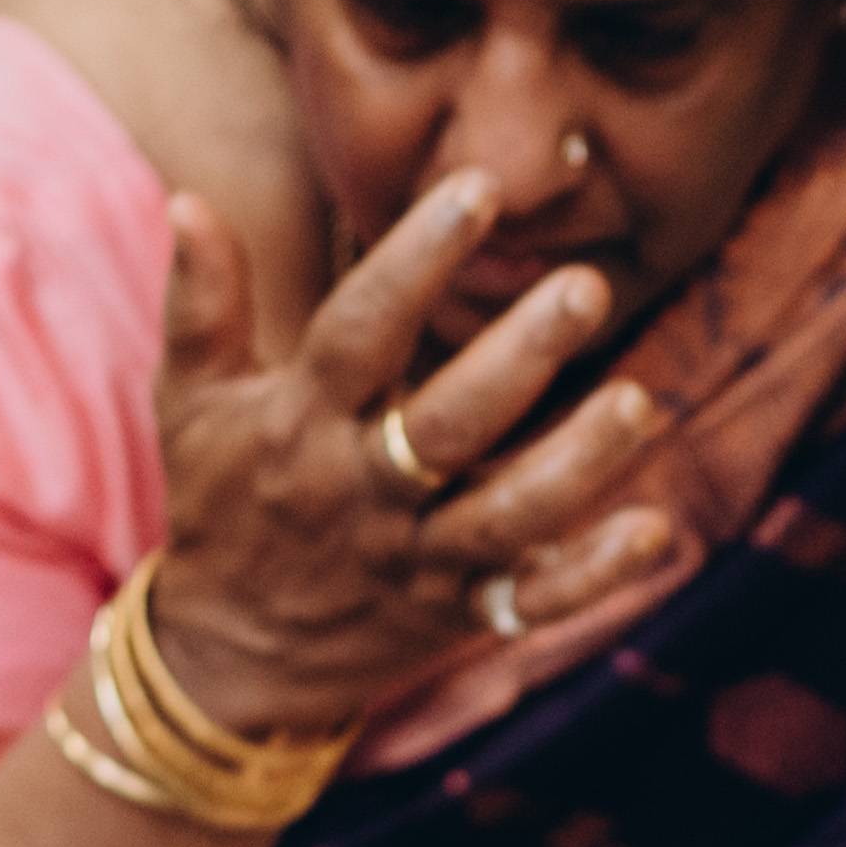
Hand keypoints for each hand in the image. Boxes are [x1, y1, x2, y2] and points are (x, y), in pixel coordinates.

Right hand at [153, 178, 687, 742]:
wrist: (232, 656)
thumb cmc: (223, 501)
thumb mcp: (189, 402)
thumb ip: (200, 303)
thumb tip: (187, 199)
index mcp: (301, 425)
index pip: (360, 334)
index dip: (417, 261)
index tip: (478, 189)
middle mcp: (363, 493)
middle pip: (447, 427)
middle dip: (519, 360)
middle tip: (587, 288)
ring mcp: (416, 560)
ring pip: (504, 518)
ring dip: (575, 468)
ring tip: (638, 407)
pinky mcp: (457, 613)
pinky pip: (531, 603)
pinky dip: (594, 577)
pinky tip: (658, 532)